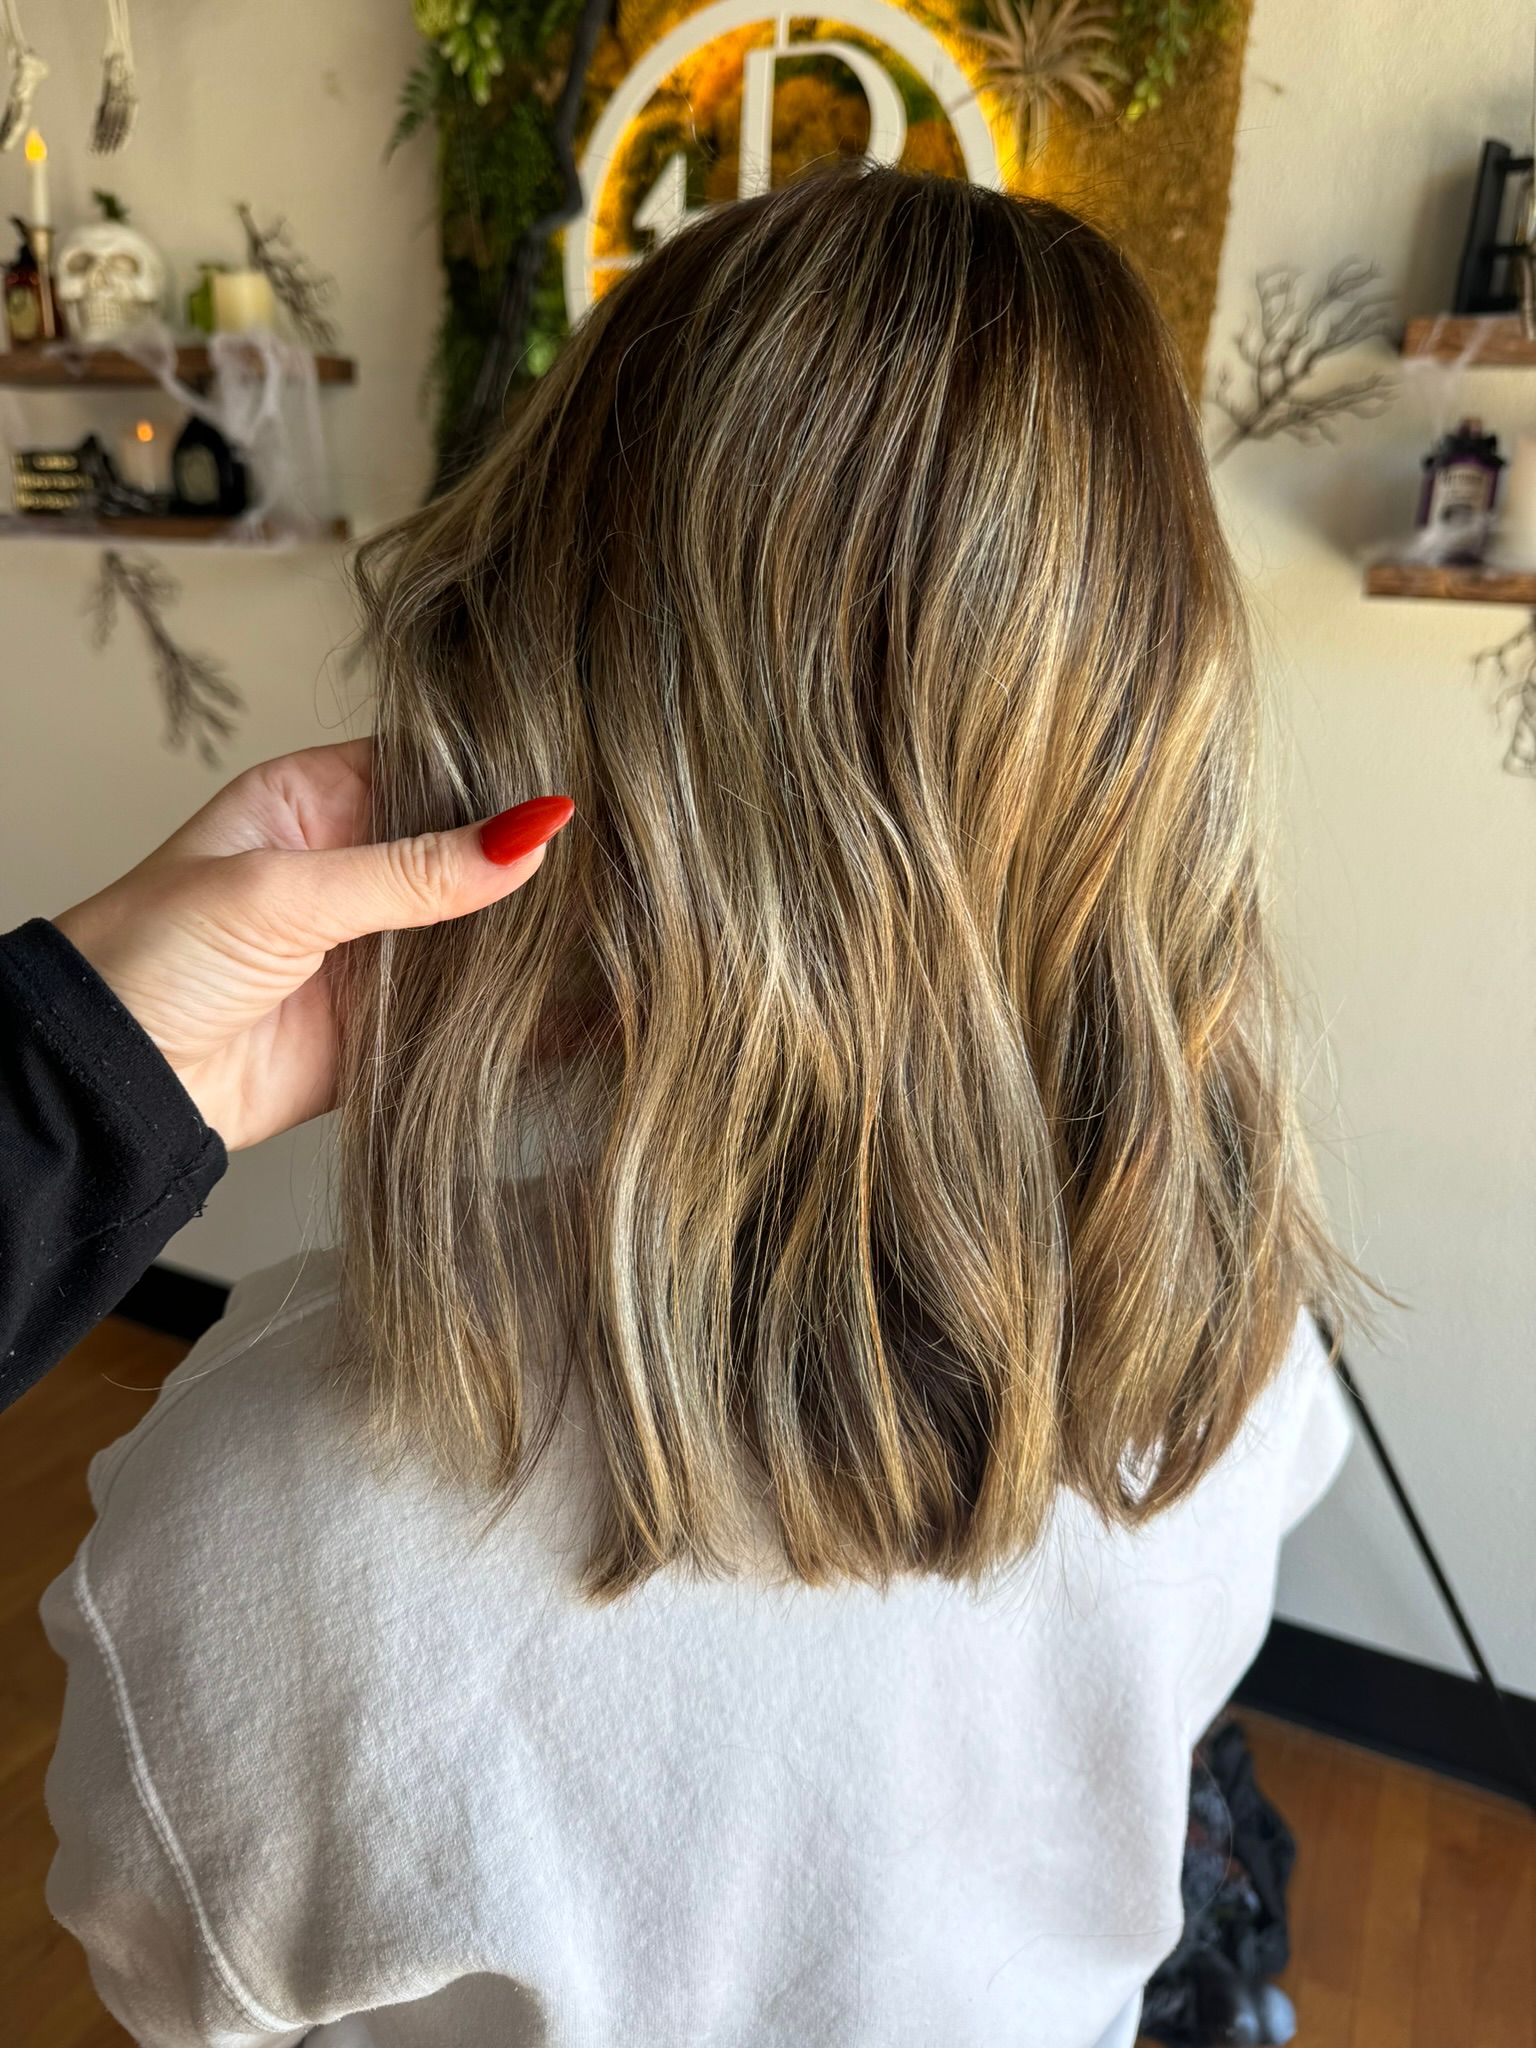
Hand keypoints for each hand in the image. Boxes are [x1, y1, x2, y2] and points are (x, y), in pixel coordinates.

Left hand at [51, 741, 572, 1151]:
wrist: (114, 1085)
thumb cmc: (153, 956)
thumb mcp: (284, 891)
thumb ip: (413, 872)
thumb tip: (528, 835)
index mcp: (316, 802)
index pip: (431, 768)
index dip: (500, 776)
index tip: (580, 786)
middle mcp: (353, 872)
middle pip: (468, 857)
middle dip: (534, 865)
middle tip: (623, 861)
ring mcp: (375, 955)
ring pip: (480, 939)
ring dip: (540, 943)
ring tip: (627, 927)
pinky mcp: (389, 1034)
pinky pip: (474, 1023)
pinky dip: (531, 1024)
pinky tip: (597, 1010)